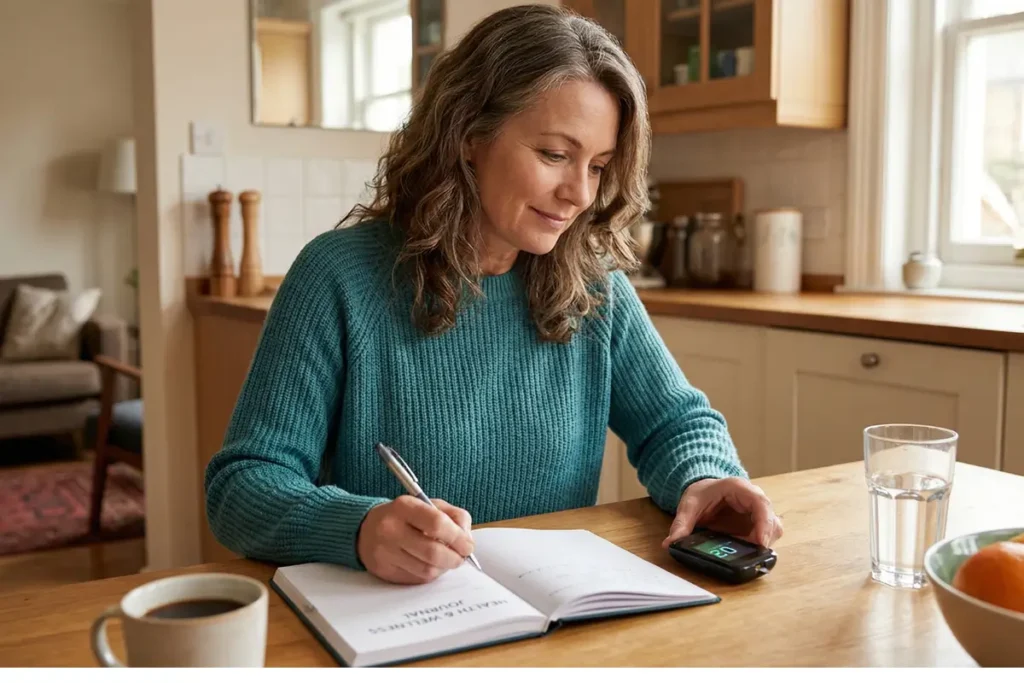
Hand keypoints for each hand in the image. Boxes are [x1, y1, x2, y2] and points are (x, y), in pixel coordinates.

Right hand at [357, 496, 474, 583]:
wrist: (366, 529)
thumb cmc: (405, 516)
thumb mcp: (429, 505)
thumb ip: (454, 516)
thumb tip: (467, 539)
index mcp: (404, 506)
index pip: (437, 524)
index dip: (458, 538)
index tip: (468, 545)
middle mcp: (390, 529)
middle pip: (433, 552)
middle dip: (454, 558)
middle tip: (461, 557)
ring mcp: (384, 552)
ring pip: (426, 570)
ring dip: (443, 568)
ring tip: (446, 560)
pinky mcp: (383, 571)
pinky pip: (416, 579)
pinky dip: (429, 574)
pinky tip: (429, 564)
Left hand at [661, 477, 782, 548]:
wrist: (705, 490)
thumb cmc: (701, 493)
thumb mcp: (688, 505)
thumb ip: (681, 524)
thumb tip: (670, 544)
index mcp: (739, 488)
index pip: (760, 503)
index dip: (764, 523)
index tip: (760, 543)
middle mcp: (754, 499)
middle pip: (772, 520)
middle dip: (763, 538)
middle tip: (749, 554)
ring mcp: (758, 513)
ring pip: (773, 530)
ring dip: (761, 543)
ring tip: (741, 552)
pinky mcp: (757, 525)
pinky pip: (765, 537)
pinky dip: (756, 546)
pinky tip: (741, 550)